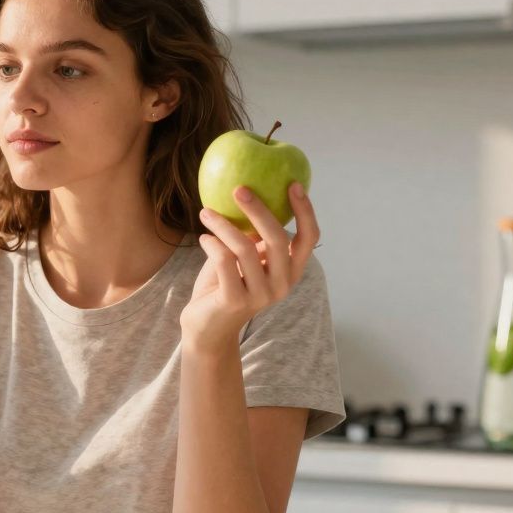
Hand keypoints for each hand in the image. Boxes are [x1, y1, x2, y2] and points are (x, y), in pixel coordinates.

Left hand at [180, 181, 320, 352]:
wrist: (207, 327)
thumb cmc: (225, 285)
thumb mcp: (244, 258)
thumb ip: (253, 236)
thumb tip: (250, 195)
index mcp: (290, 271)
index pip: (309, 239)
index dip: (305, 211)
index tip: (293, 184)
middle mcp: (281, 284)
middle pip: (278, 239)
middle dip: (258, 209)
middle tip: (239, 189)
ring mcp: (260, 295)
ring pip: (244, 248)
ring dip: (222, 225)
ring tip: (206, 213)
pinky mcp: (235, 300)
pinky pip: (224, 261)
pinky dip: (212, 244)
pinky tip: (203, 238)